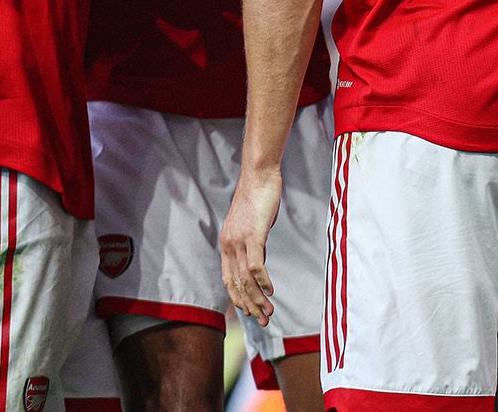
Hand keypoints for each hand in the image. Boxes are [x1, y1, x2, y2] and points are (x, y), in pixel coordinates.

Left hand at [221, 167, 283, 324]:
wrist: (259, 176)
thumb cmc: (258, 198)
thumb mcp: (253, 227)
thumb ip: (254, 246)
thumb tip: (259, 265)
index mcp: (226, 244)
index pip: (229, 279)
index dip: (238, 298)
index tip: (250, 313)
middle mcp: (229, 245)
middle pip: (237, 284)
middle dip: (250, 306)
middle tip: (263, 321)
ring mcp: (239, 240)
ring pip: (246, 279)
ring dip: (258, 299)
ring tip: (268, 313)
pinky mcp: (253, 235)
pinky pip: (256, 265)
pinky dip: (263, 281)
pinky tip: (271, 291)